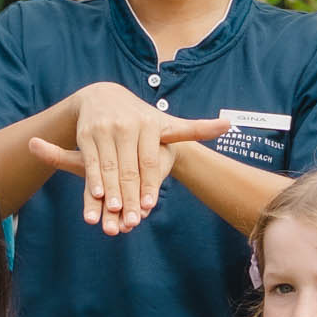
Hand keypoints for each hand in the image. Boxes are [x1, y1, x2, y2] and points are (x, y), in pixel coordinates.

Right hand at [59, 85, 233, 234]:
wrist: (102, 95)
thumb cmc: (141, 117)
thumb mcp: (166, 122)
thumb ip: (195, 128)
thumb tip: (229, 124)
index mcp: (150, 124)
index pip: (149, 162)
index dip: (150, 185)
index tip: (150, 206)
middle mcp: (127, 125)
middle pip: (129, 168)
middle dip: (130, 196)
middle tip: (133, 221)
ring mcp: (105, 129)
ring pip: (110, 167)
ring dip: (111, 192)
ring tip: (115, 213)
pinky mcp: (87, 134)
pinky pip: (92, 161)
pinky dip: (93, 179)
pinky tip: (96, 196)